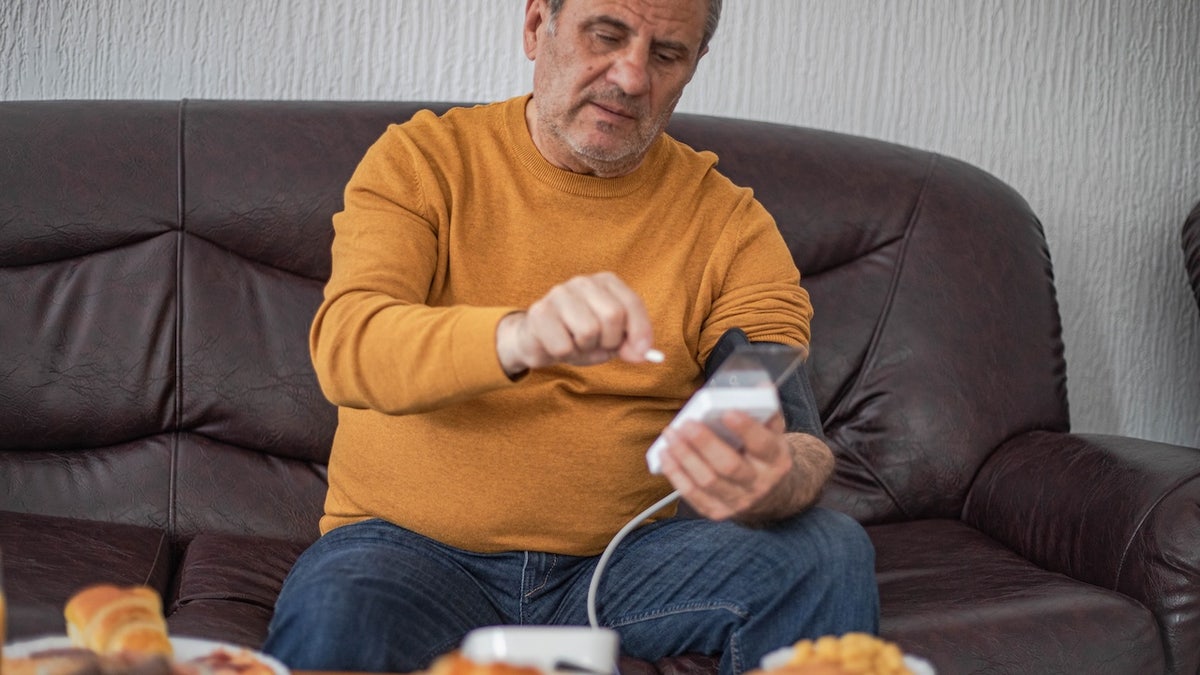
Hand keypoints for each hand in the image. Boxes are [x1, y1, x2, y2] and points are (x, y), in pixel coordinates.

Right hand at [496, 272, 655, 375]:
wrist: (538, 340)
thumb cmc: (580, 337)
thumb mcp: (611, 341)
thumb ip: (631, 345)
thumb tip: (643, 354)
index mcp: (606, 282)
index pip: (632, 304)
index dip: (640, 332)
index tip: (641, 353)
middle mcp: (583, 282)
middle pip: (612, 316)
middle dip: (610, 341)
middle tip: (598, 345)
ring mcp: (559, 294)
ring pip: (588, 331)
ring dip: (585, 349)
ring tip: (577, 344)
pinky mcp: (539, 312)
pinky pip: (564, 346)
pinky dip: (565, 355)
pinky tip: (559, 346)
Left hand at [658, 412, 831, 522]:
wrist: (771, 493)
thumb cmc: (764, 454)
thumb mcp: (773, 432)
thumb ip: (765, 409)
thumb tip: (760, 384)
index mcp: (776, 460)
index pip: (763, 445)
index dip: (746, 429)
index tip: (727, 412)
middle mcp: (759, 484)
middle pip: (729, 466)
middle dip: (704, 444)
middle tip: (686, 423)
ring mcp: (738, 502)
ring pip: (707, 481)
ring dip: (685, 457)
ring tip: (671, 434)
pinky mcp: (717, 511)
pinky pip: (692, 495)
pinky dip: (676, 474)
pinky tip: (666, 454)